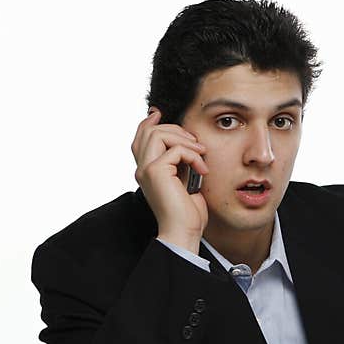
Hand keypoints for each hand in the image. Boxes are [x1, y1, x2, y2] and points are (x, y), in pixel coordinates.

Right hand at [132, 109, 209, 252]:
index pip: (141, 137)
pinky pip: (177, 149)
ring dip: (185, 139)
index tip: (160, 113)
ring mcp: (146, 169)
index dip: (149, 122)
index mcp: (147, 170)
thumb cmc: (187, 212)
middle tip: (197, 143)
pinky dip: (194, 156)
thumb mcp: (185, 180)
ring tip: (201, 154)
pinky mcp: (156, 172)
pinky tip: (202, 170)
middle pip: (149, 130)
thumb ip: (180, 162)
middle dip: (176, 129)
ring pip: (158, 134)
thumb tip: (187, 143)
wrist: (184, 231)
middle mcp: (142, 168)